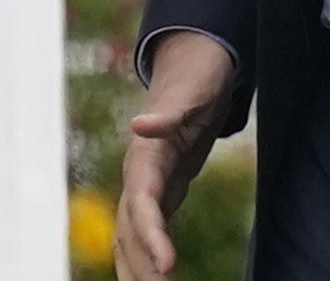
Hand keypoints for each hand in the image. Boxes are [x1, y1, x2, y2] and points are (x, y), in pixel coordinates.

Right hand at [115, 31, 236, 279]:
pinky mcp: (162, 189)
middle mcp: (140, 175)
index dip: (151, 236)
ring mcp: (147, 184)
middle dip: (143, 263)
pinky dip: (151, 254)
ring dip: (140, 266)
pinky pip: (151, 229)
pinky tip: (159, 275)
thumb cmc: (196, 80)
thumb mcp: (191, 91)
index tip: (166, 265)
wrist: (194, 68)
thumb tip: (138, 124)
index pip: (142, 204)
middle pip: (133, 228)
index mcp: (146, 157)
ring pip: (134, 235)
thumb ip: (168, 111)